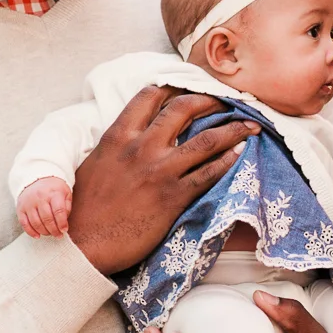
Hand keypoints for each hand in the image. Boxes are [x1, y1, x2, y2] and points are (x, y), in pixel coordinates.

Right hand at [17, 177, 72, 237]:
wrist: (37, 178)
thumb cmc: (54, 189)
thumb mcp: (65, 193)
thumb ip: (67, 208)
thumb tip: (64, 223)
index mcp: (53, 193)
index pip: (58, 211)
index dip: (62, 223)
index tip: (64, 230)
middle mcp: (40, 197)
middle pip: (47, 219)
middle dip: (54, 230)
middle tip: (58, 235)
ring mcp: (29, 203)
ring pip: (36, 222)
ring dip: (44, 232)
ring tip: (50, 234)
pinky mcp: (20, 208)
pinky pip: (24, 223)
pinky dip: (31, 232)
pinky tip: (37, 235)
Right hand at [67, 87, 258, 275]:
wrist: (83, 246)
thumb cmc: (83, 210)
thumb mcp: (92, 164)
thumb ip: (115, 145)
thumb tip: (130, 135)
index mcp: (117, 137)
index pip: (150, 96)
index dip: (173, 86)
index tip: (188, 87)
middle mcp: (141, 148)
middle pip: (184, 108)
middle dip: (210, 100)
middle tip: (226, 101)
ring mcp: (159, 171)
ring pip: (206, 140)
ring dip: (233, 129)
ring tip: (249, 125)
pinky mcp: (173, 197)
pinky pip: (209, 174)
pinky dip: (227, 161)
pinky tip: (239, 154)